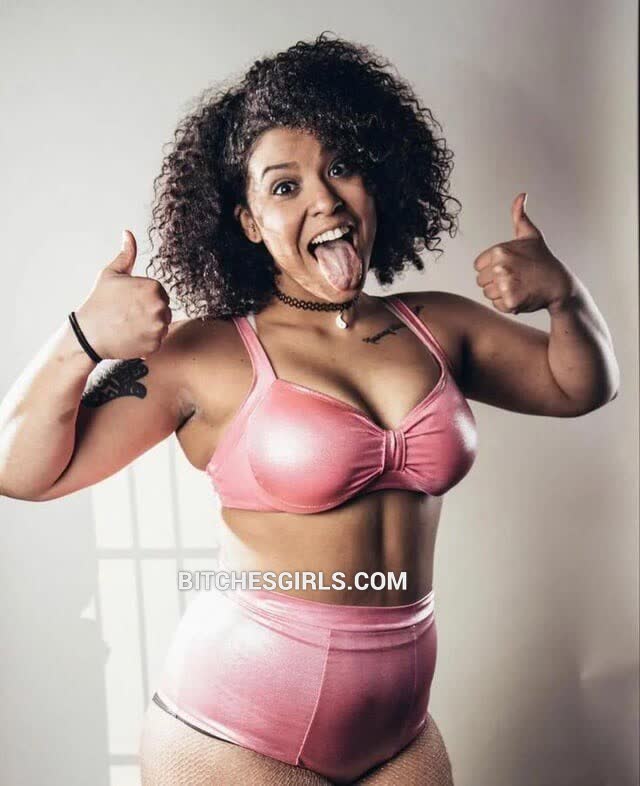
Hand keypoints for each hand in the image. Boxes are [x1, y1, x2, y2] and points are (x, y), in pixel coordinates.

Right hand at [74, 230, 172, 359]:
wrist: (88, 335)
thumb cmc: (99, 303)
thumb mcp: (111, 274)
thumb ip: (126, 255)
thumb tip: (128, 233)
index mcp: (153, 287)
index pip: (160, 293)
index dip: (144, 298)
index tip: (129, 303)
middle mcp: (160, 306)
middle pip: (164, 309)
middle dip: (149, 312)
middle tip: (128, 316)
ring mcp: (158, 327)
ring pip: (162, 325)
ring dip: (150, 327)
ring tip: (129, 326)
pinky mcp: (155, 344)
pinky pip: (158, 341)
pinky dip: (147, 341)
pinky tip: (131, 337)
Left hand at [473, 193, 575, 313]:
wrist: (560, 285)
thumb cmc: (543, 260)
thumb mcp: (531, 236)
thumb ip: (520, 216)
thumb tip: (521, 195)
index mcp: (499, 251)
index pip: (478, 266)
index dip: (491, 268)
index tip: (509, 267)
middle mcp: (500, 267)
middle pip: (481, 281)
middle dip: (495, 282)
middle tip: (515, 278)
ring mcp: (506, 285)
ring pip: (488, 294)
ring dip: (501, 294)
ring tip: (519, 286)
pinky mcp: (511, 301)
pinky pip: (497, 305)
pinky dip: (507, 305)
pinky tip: (521, 296)